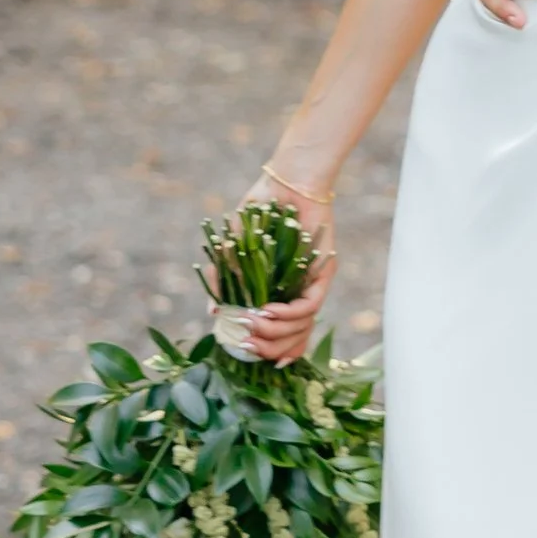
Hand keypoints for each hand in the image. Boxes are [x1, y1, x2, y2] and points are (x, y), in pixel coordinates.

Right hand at [235, 174, 335, 363]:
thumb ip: (222, 279)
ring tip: (250, 324)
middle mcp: (301, 290)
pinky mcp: (323, 272)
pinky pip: (309, 305)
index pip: (285, 333)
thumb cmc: (261, 209)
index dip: (272, 351)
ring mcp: (314, 282)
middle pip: (294, 338)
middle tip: (244, 343)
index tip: (251, 356)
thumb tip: (212, 313)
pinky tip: (267, 310)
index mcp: (282, 289)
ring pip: (302, 326)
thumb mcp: (232, 248)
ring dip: (274, 332)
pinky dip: (288, 314)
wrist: (287, 180)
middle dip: (268, 348)